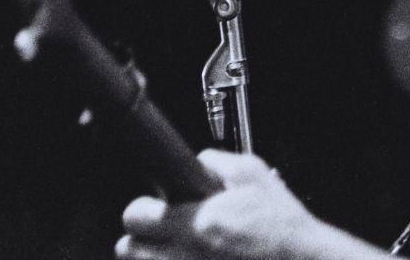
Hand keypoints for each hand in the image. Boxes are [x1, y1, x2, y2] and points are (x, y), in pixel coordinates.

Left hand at [116, 150, 317, 259]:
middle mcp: (186, 258)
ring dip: (154, 257)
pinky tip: (194, 259)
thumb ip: (215, 161)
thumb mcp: (254, 175)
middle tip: (167, 230)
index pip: (134, 216)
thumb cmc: (282, 226)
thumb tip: (192, 160)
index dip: (143, 208)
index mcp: (198, 225)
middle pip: (127, 250)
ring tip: (179, 250)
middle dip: (143, 237)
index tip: (154, 207)